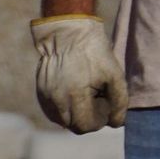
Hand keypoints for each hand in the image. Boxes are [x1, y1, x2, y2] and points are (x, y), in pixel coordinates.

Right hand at [30, 15, 128, 133]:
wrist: (68, 32)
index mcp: (74, 95)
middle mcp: (56, 99)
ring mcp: (46, 95)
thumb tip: (116, 123)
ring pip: (62, 120)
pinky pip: (52, 109)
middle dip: (87, 118)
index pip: (85, 126)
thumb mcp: (114, 74)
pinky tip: (74, 92)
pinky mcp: (40, 90)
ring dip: (75, 114)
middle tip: (97, 99)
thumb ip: (119, 101)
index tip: (105, 106)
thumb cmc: (95, 52)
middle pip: (73, 126)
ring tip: (85, 93)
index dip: (99, 121)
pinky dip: (65, 107)